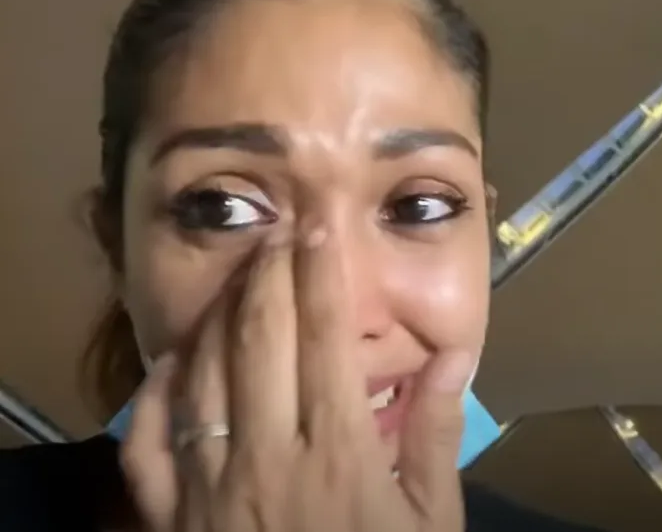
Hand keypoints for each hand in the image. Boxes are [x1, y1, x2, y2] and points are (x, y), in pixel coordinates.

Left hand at [120, 230, 476, 531]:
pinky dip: (159, 389)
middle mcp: (266, 459)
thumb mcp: (432, 521)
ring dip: (220, 315)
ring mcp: (208, 488)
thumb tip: (449, 356)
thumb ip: (436, 435)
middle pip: (259, 341)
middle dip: (270, 274)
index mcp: (338, 456)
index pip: (325, 340)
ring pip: (202, 375)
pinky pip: (148, 440)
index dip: (321, 273)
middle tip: (283, 231)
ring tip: (243, 274)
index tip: (321, 224)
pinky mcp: (170, 517)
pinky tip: (179, 357)